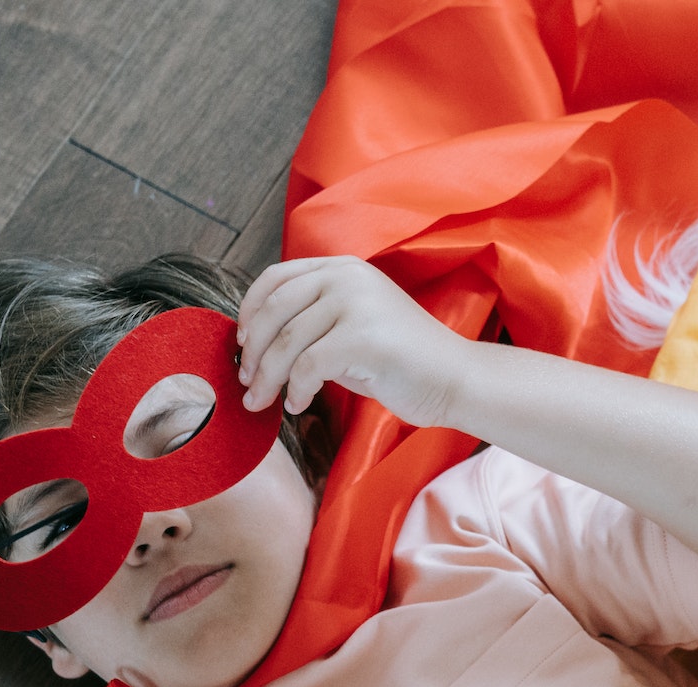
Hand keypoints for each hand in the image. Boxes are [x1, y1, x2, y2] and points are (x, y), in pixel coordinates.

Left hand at [235, 256, 467, 424]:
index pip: (276, 279)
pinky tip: (297, 406)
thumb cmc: (404, 362)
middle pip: (274, 310)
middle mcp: (346, 277)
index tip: (242, 344)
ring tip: (261, 402)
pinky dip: (295, 391)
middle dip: (252, 351)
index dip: (249, 311)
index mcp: (343, 268)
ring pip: (286, 343)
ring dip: (267, 378)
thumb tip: (259, 343)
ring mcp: (355, 304)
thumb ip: (315, 322)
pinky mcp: (361, 337)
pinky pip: (307, 367)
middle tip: (246, 381)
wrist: (456, 380)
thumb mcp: (354, 326)